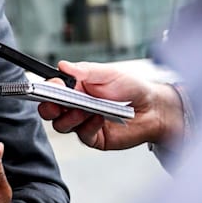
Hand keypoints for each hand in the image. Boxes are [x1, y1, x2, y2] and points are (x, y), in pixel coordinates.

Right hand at [36, 60, 183, 149]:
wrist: (153, 108)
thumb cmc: (132, 88)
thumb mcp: (108, 73)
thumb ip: (84, 70)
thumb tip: (63, 65)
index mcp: (75, 88)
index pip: (51, 90)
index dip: (48, 89)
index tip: (54, 86)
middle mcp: (75, 105)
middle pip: (49, 111)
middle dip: (49, 108)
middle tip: (58, 105)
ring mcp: (82, 122)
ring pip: (61, 125)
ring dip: (70, 118)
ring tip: (85, 110)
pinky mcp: (93, 137)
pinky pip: (82, 135)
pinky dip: (88, 126)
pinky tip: (99, 118)